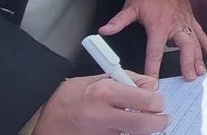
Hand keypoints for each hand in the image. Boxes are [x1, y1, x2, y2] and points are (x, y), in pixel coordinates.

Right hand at [35, 71, 167, 134]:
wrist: (44, 119)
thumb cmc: (69, 97)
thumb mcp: (98, 78)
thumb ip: (127, 80)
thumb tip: (150, 86)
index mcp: (104, 92)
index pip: (146, 100)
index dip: (157, 101)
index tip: (159, 101)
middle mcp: (103, 116)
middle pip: (145, 125)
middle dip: (159, 121)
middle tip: (163, 118)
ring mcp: (100, 134)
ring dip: (141, 129)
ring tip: (139, 121)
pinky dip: (126, 133)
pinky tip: (122, 128)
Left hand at [99, 0, 206, 80]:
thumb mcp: (131, 5)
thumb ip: (119, 20)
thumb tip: (105, 30)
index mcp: (159, 26)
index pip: (155, 52)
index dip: (153, 68)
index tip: (153, 81)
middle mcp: (175, 25)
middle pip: (184, 47)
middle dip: (187, 63)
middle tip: (188, 77)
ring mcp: (185, 22)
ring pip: (195, 42)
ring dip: (198, 57)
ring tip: (200, 71)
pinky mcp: (191, 19)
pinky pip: (201, 33)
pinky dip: (206, 44)